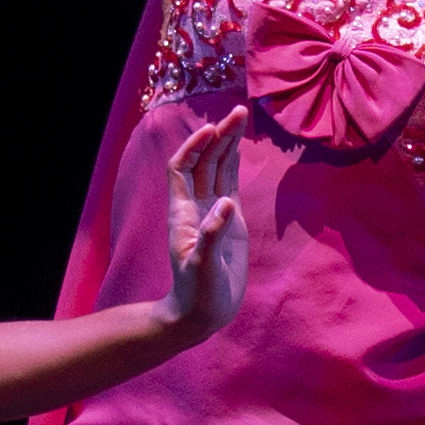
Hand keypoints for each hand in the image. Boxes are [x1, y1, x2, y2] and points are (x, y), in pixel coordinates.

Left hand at [156, 116, 251, 338]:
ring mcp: (213, 212)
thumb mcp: (202, 267)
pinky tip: (241, 148)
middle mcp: (195, 207)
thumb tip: (226, 204)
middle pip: (204, 161)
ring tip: (241, 118)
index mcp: (183, 213)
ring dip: (228, 144)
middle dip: (219, 135)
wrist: (201, 313)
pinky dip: (234, 164)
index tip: (212, 129)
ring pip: (218, 168)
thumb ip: (211, 236)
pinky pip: (229, 184)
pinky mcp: (229, 221)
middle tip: (239, 111)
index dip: (194, 146)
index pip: (182, 167)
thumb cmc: (197, 293)